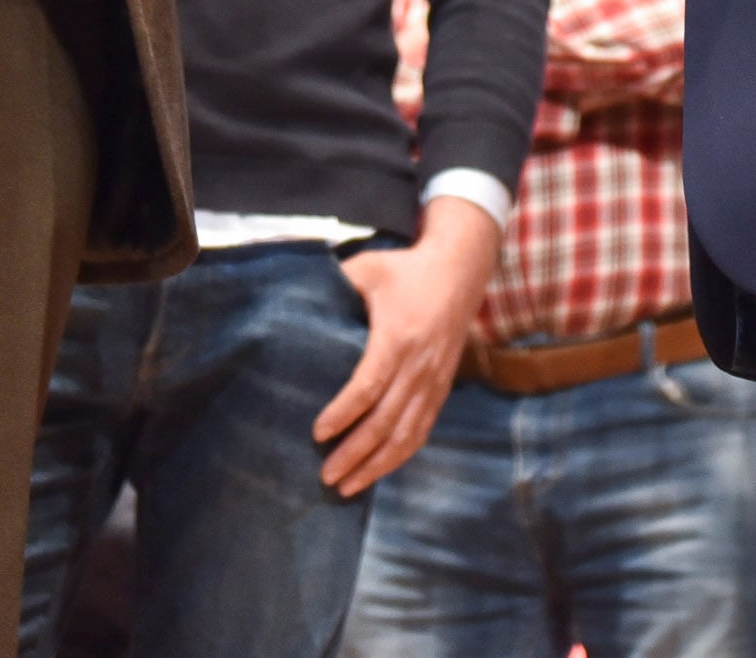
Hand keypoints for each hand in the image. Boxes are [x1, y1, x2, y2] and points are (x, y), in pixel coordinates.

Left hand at [316, 197, 500, 494]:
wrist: (461, 269)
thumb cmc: (406, 269)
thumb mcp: (368, 268)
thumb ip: (335, 286)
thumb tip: (295, 300)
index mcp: (397, 338)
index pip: (368, 386)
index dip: (343, 414)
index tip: (318, 433)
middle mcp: (419, 366)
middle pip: (386, 422)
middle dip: (355, 454)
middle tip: (326, 476)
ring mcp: (434, 380)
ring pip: (407, 435)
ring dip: (377, 465)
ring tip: (348, 486)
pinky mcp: (442, 388)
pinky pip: (422, 430)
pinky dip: (400, 456)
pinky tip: (378, 470)